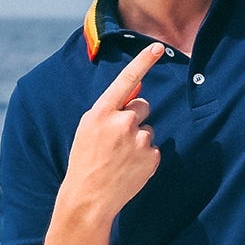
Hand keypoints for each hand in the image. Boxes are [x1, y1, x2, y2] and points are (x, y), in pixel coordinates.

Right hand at [61, 43, 165, 218]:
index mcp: (101, 113)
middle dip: (135, 117)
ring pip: (148, 129)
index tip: (158, 46)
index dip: (143, 61)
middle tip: (118, 139)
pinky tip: (128, 168)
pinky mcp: (151, 157)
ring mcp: (139, 140)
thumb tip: (137, 92)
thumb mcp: (88, 129)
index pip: (126, 80)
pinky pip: (153, 148)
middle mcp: (122, 122)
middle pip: (143, 106)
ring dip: (138, 139)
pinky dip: (144, 157)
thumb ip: (110, 109)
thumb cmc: (85, 160)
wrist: (89, 198)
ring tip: (120, 158)